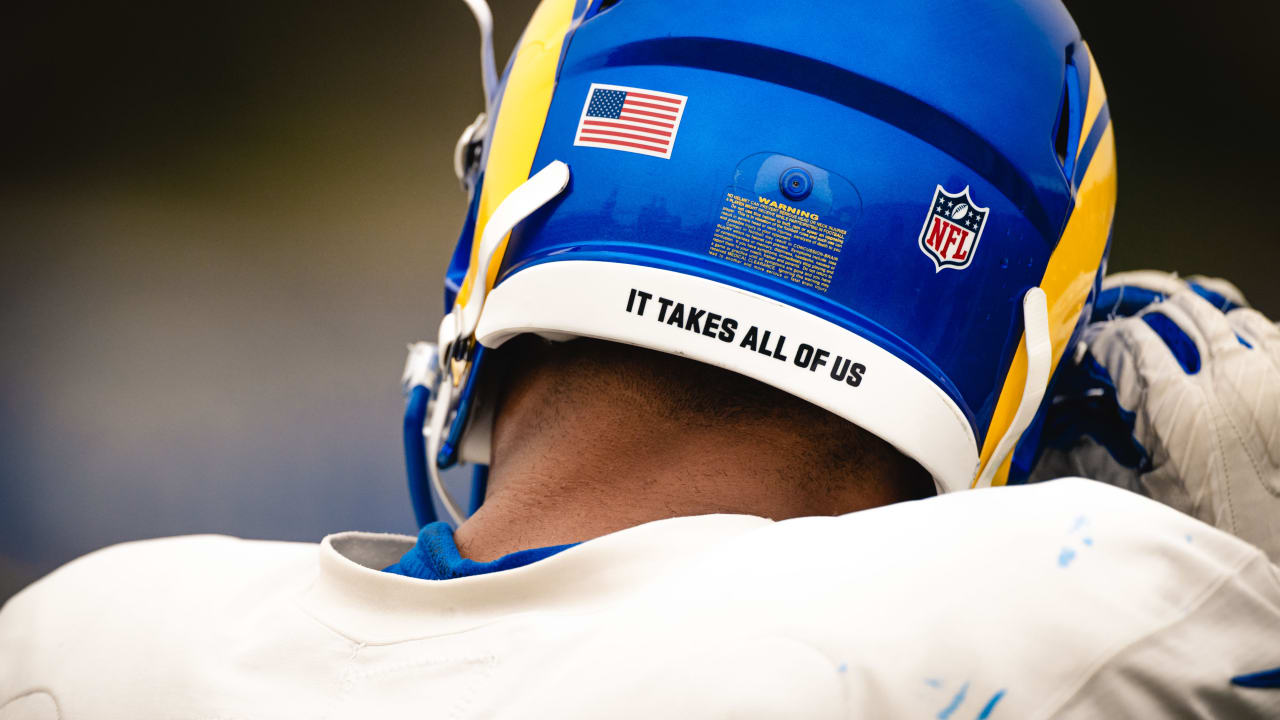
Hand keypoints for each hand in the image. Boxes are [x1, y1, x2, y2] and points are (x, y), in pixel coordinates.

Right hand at [1032, 271, 1279, 559]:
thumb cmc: (1227, 529)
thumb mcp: (1153, 498)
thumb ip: (1105, 461)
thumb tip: (1067, 440)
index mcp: (1179, 407)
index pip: (1131, 342)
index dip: (1109, 339)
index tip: (1099, 348)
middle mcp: (1226, 379)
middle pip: (1179, 314)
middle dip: (1151, 318)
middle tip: (1139, 331)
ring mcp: (1269, 374)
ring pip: (1227, 316)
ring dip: (1201, 318)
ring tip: (1185, 326)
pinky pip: (1269, 330)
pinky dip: (1248, 330)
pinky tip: (1237, 344)